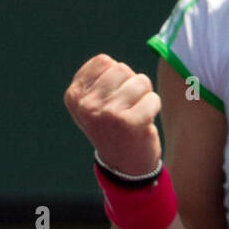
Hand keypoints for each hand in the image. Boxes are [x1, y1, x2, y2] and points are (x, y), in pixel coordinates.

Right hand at [64, 53, 162, 177]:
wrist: (124, 166)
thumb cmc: (113, 128)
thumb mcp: (93, 104)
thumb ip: (98, 80)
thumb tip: (115, 64)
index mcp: (74, 96)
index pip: (104, 61)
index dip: (116, 76)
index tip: (113, 98)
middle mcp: (87, 104)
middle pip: (122, 69)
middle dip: (131, 84)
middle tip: (127, 108)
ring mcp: (107, 113)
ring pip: (140, 81)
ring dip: (144, 95)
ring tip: (136, 114)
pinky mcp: (129, 122)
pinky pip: (153, 98)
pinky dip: (154, 107)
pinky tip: (144, 123)